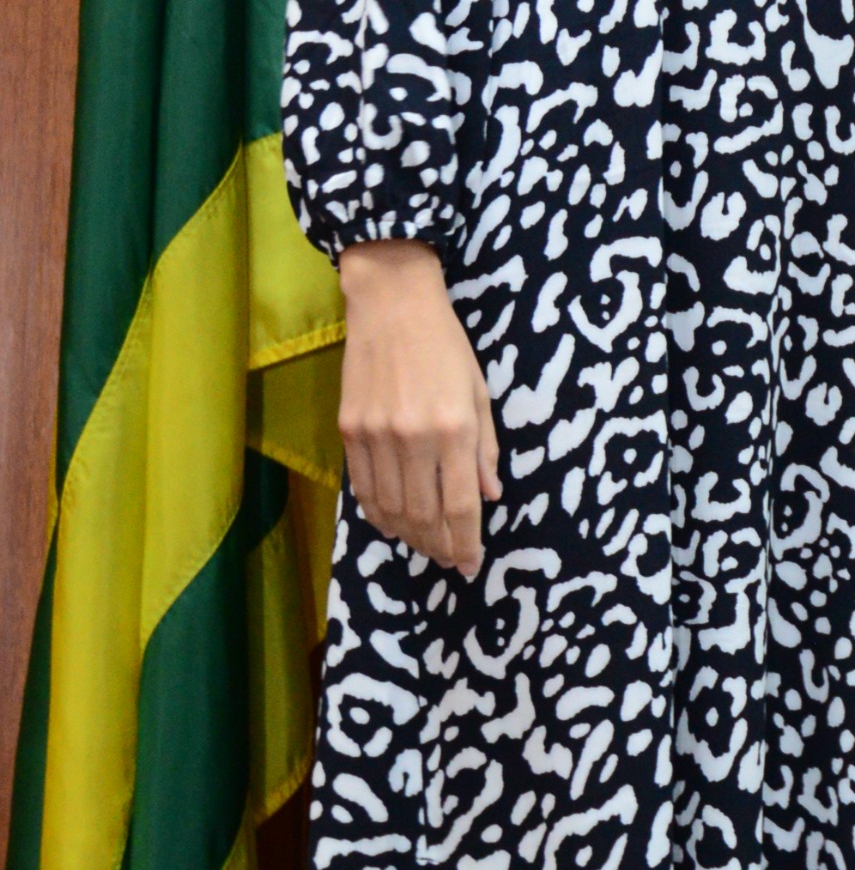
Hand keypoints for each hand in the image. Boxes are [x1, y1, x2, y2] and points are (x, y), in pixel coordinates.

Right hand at [337, 242, 499, 574]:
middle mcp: (414, 438)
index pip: (461, 506)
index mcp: (454, 429)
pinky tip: (391, 525)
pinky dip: (377, 514)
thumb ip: (485, 449)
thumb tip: (491, 497)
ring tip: (424, 547)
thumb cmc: (446, 346)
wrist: (392, 305)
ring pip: (390, 509)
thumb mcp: (480, 393)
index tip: (470, 565)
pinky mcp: (349, 430)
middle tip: (447, 560)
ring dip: (409, 537)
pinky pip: (362, 488)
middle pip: (424, 516)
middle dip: (438, 547)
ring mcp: (376, 436)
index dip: (466, 543)